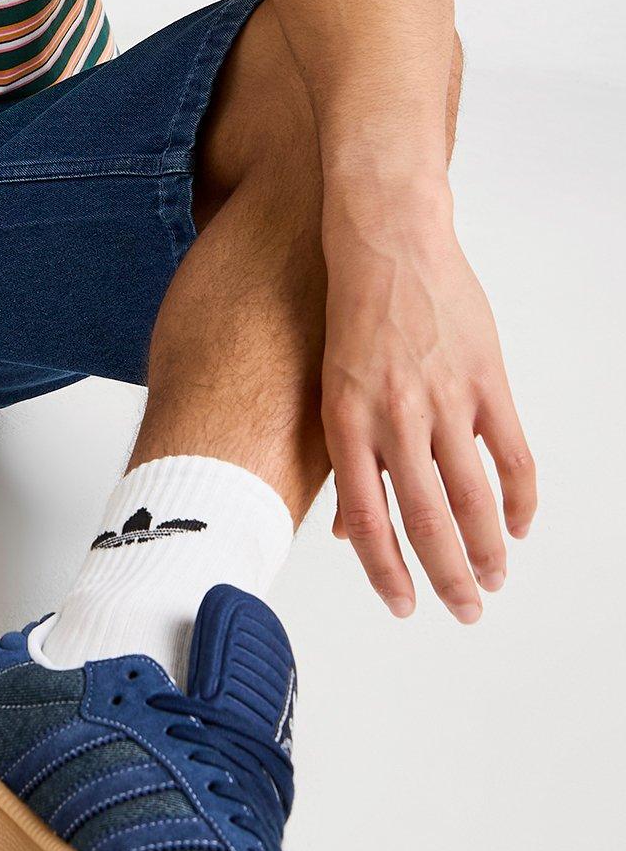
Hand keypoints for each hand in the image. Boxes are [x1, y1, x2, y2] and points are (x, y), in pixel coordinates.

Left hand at [319, 181, 536, 620]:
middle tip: (463, 611)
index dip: (387, 572)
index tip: (403, 605)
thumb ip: (344, 455)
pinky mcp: (485, 379)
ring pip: (472, 496)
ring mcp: (444, 399)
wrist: (386, 238)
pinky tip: (520, 525)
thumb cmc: (352, 311)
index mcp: (347, 421)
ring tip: (493, 581)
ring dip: (487, 548)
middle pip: (424, 519)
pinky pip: (510, 454)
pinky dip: (519, 497)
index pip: (366, 520)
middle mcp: (394, 417)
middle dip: (446, 576)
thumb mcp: (331, 384)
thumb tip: (345, 527)